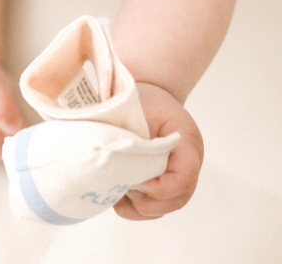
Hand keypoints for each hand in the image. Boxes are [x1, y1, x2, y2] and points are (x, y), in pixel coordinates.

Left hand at [114, 82, 203, 220]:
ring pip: (162, 208)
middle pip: (175, 200)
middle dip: (145, 200)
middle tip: (121, 182)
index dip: (157, 187)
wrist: (149, 95)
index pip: (183, 178)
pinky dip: (133, 207)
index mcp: (188, 144)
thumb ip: (135, 137)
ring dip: (137, 205)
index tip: (133, 178)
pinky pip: (153, 207)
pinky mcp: (163, 184)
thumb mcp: (141, 109)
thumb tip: (117, 163)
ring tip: (116, 187)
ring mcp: (177, 178)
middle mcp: (188, 165)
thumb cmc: (144, 99)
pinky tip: (117, 195)